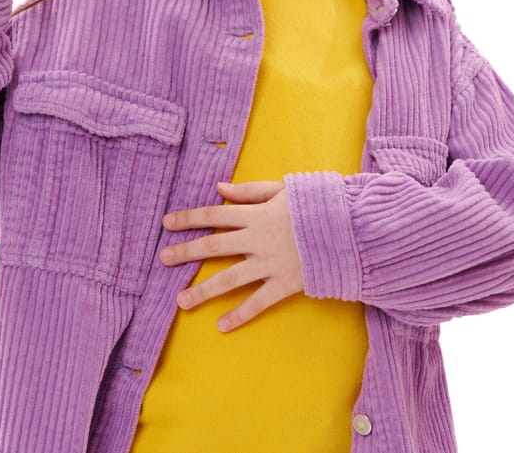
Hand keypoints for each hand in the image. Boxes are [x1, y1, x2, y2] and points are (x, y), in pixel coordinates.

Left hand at [159, 180, 304, 331]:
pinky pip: (258, 302)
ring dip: (203, 291)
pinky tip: (221, 325)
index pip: (214, 215)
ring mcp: (270, 264)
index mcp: (257, 214)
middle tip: (163, 259)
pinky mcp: (285, 284)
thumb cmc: (318, 204)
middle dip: (185, 252)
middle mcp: (258, 240)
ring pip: (229, 279)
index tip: (167, 222)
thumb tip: (219, 188)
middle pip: (214, 247)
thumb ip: (250, 191)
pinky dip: (240, 314)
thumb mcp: (284, 189)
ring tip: (180, 301)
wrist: (350, 227)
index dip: (189, 218)